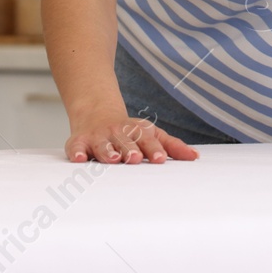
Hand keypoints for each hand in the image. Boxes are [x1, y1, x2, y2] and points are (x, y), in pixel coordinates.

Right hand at [65, 112, 197, 164]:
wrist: (97, 113)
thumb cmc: (129, 132)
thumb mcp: (152, 135)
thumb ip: (172, 146)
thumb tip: (195, 157)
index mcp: (138, 132)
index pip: (148, 141)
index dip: (154, 149)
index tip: (160, 159)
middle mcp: (119, 133)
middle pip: (126, 141)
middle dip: (130, 149)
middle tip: (134, 158)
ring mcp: (99, 137)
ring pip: (103, 145)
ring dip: (107, 151)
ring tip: (112, 159)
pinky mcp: (79, 142)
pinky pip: (76, 147)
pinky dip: (77, 152)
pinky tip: (80, 159)